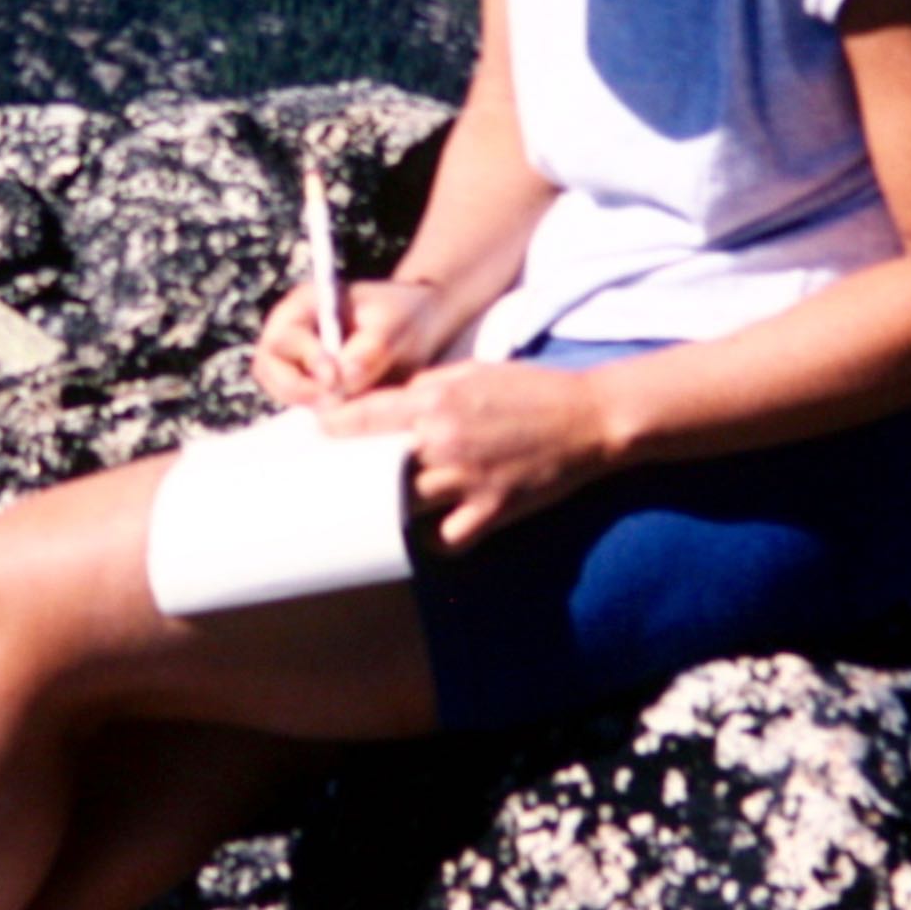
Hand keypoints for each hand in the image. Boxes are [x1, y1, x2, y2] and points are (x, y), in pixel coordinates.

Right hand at [250, 278, 447, 406]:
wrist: (421, 327)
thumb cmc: (405, 315)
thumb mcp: (396, 325)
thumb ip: (371, 349)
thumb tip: (342, 379)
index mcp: (305, 304)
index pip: (284, 337)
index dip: (305, 360)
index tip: (333, 378)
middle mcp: (292, 332)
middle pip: (268, 369)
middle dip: (297, 390)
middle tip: (332, 403)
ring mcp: (298, 362)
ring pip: (283, 392)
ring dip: (308, 405)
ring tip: (346, 408)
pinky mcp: (312, 386)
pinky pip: (304, 406)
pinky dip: (322, 414)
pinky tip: (350, 416)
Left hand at [321, 361, 620, 550]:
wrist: (589, 417)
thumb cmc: (531, 389)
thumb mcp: (473, 371)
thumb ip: (425, 385)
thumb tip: (386, 401)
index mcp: (434, 399)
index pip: (361, 418)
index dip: (332, 430)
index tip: (321, 438)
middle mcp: (443, 440)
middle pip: (372, 467)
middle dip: (354, 475)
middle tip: (345, 480)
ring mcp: (466, 478)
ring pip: (402, 505)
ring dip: (395, 506)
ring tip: (388, 506)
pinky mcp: (491, 509)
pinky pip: (445, 538)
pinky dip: (436, 537)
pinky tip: (437, 527)